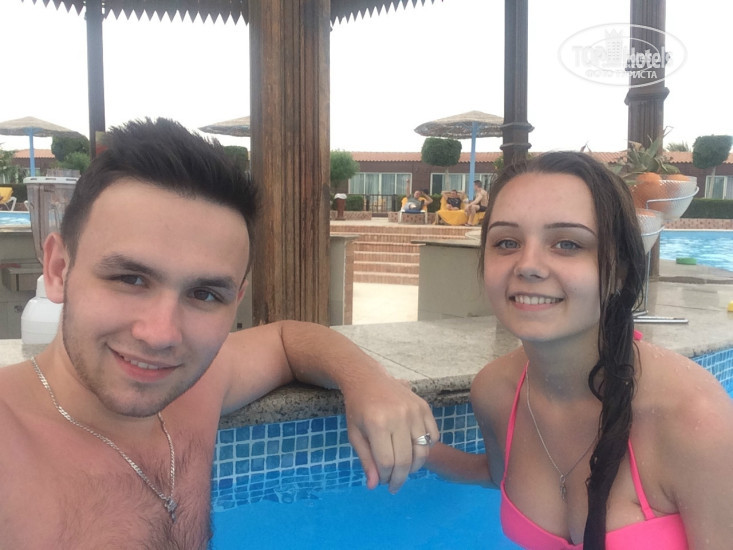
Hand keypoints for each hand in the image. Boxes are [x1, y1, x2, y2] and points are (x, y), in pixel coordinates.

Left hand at [342, 375, 438, 492]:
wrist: (368, 379)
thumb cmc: (358, 408)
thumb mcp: (355, 435)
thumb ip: (366, 460)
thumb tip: (375, 486)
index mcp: (378, 424)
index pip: (387, 463)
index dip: (385, 478)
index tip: (382, 482)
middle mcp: (399, 417)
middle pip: (406, 461)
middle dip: (400, 478)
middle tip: (394, 484)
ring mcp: (415, 411)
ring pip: (422, 451)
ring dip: (414, 467)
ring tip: (403, 469)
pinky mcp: (424, 407)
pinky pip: (433, 436)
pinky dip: (426, 449)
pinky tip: (413, 450)